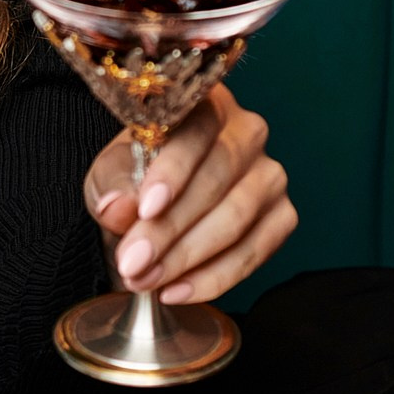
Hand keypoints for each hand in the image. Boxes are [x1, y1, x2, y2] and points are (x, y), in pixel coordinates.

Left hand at [83, 85, 296, 305]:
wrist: (159, 203)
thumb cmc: (137, 177)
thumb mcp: (111, 173)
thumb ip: (112, 184)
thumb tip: (119, 208)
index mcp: (204, 104)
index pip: (194, 132)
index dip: (172, 171)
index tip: (145, 209)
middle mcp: (247, 132)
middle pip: (215, 180)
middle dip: (169, 229)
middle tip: (132, 262)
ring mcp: (269, 174)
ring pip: (236, 218)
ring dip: (187, 258)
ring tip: (146, 280)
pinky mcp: (282, 215)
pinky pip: (254, 251)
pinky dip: (214, 277)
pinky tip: (177, 290)